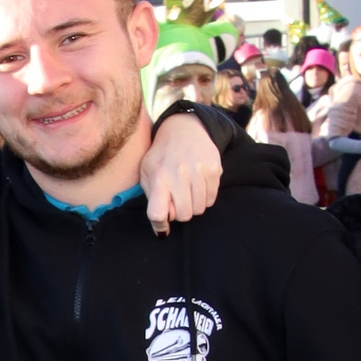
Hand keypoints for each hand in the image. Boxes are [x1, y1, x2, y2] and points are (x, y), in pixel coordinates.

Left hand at [139, 112, 222, 231]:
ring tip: (186, 191)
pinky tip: (197, 185)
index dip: (159, 223)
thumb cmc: (161, 156)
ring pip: (200, 209)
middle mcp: (180, 174)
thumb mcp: (146, 173)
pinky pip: (211, 199)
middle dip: (179, 212)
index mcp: (159, 177)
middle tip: (175, 200)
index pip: (158, 213)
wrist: (183, 129)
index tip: (161, 221)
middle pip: (184, 215)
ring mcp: (199, 171)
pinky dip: (204, 197)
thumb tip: (162, 231)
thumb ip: (152, 200)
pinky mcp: (214, 169)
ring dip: (192, 205)